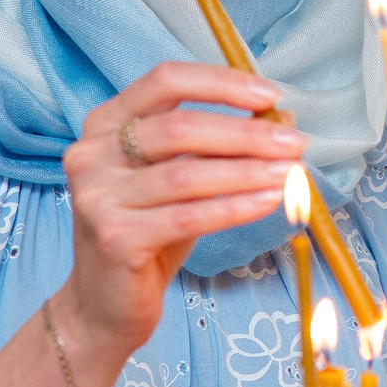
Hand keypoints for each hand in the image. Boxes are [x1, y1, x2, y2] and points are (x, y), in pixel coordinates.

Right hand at [57, 63, 307, 359]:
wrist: (104, 305)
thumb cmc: (147, 234)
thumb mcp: (180, 180)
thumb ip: (218, 146)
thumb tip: (280, 119)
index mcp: (104, 124)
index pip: (165, 81)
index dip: (220, 83)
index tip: (270, 95)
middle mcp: (91, 154)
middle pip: (179, 127)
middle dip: (246, 133)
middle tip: (295, 142)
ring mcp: (97, 197)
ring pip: (187, 175)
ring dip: (248, 171)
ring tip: (291, 172)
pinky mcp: (115, 238)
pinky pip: (189, 217)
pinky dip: (235, 207)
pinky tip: (269, 201)